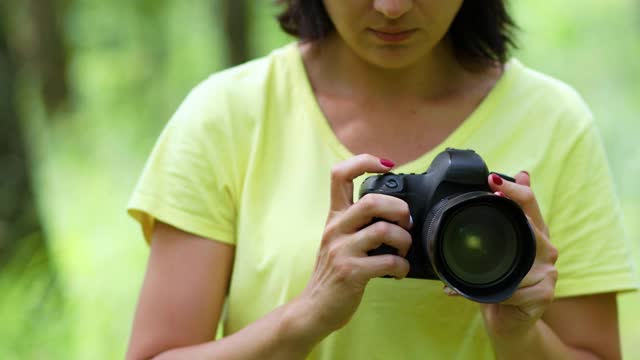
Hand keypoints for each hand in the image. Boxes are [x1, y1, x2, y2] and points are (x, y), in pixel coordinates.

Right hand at [298, 154, 411, 337]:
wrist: (315, 307)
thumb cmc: (334, 272)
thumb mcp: (339, 240)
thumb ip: (359, 222)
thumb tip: (395, 210)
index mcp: (335, 217)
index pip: (339, 174)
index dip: (364, 162)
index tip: (386, 165)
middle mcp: (336, 229)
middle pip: (371, 201)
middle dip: (399, 209)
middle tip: (405, 223)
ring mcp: (342, 251)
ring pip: (383, 230)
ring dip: (404, 240)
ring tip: (404, 251)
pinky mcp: (351, 272)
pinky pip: (388, 261)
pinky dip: (402, 266)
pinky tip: (399, 271)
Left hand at [480, 171, 558, 338]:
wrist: (506, 321)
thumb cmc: (500, 282)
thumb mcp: (496, 249)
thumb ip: (499, 220)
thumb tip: (510, 180)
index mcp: (534, 232)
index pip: (530, 202)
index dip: (515, 188)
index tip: (493, 180)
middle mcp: (546, 248)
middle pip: (533, 221)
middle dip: (513, 206)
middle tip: (491, 194)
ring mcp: (549, 271)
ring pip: (526, 253)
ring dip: (499, 258)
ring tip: (478, 260)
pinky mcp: (545, 293)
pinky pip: (516, 288)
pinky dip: (497, 292)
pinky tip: (483, 293)